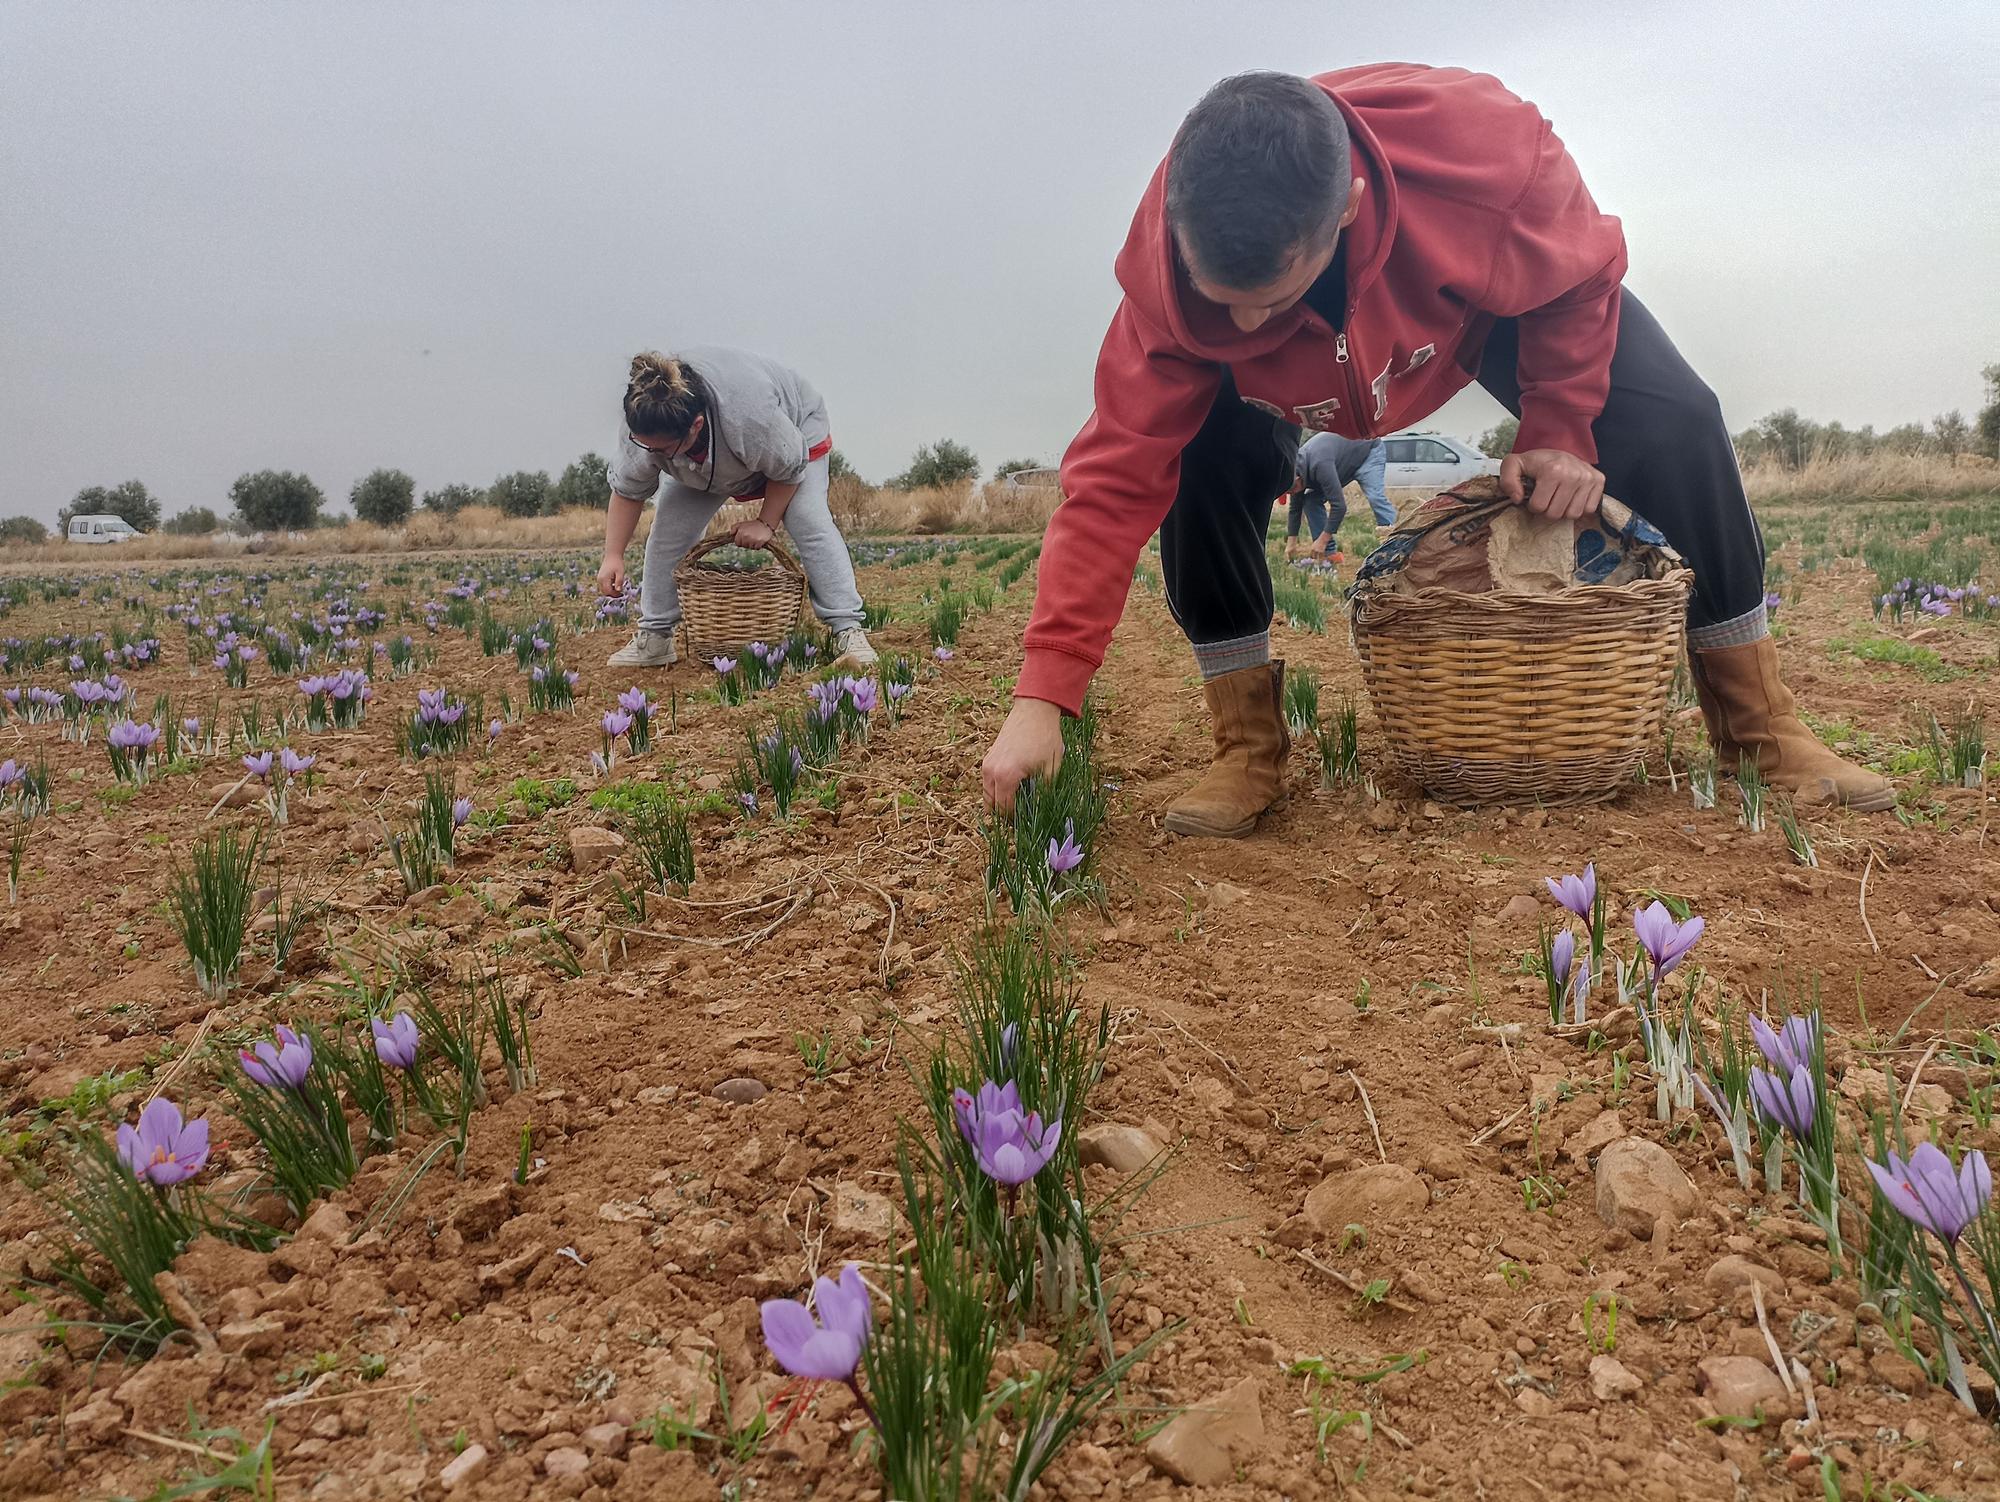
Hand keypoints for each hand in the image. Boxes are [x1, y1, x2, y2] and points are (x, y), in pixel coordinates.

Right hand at [597, 555, 626, 596]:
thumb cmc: (617, 563)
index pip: (608, 591)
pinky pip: (604, 585)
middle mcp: (599, 579)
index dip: (614, 594)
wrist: (612, 555)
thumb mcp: (620, 573)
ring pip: (604, 589)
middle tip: (620, 592)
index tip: (621, 594)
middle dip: (612, 593)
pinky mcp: (600, 577)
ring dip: (611, 590)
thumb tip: (618, 590)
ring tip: (618, 585)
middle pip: (605, 592)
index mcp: (604, 579)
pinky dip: (609, 586)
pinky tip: (615, 581)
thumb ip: (619, 582)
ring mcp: (599, 578)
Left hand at [732, 519, 774, 549]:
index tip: (744, 539)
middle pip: (744, 546)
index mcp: (741, 532)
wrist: (765, 524)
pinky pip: (756, 548)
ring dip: (752, 545)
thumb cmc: (752, 525)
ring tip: (755, 538)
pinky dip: (757, 546)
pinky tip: (758, 540)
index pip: (737, 543)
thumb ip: (734, 528)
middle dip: (746, 543)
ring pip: (750, 547)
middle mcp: (746, 536)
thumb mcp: (741, 524)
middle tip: (750, 538)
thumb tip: (731, 534)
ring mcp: (753, 540)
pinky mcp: (759, 542)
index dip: (740, 542)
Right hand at [980, 698, 1064, 812]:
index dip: (1016, 820)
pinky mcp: (988, 758)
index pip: (1005, 810)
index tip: (1029, 821)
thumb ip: (1043, 794)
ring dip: (1000, 801)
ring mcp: (987, 764)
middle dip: (1006, 813)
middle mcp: (990, 772)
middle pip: (992, 805)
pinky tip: (1015, 786)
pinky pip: (988, 782)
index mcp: (1006, 776)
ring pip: (988, 794)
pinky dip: (997, 789)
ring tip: (1020, 800)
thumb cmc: (1045, 738)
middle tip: (1024, 814)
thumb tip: (1039, 813)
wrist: (1035, 710)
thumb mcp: (1051, 770)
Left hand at [1500, 448, 1604, 520]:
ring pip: (1572, 515)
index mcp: (1552, 470)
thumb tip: (1517, 499)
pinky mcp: (1599, 481)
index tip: (1535, 495)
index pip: (1539, 507)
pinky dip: (1579, 507)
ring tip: (1559, 497)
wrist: (1560, 449)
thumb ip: (1507, 481)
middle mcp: (1574, 474)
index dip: (1533, 505)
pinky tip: (1572, 497)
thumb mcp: (1514, 465)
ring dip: (1563, 510)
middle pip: (1556, 514)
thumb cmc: (1537, 461)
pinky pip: (1588, 510)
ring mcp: (1588, 478)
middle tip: (1547, 497)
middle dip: (1547, 510)